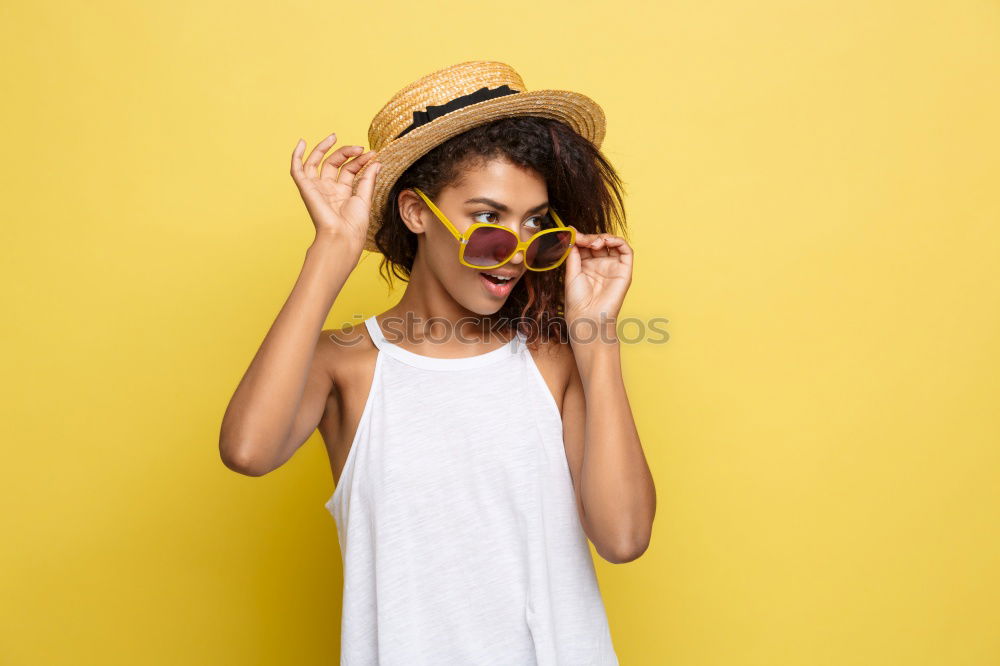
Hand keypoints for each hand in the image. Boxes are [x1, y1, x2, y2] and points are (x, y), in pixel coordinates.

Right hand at [290, 132, 379, 254]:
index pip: (349, 169)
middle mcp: (328, 189)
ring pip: (316, 162)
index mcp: (342, 193)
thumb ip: (369, 178)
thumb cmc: (354, 224)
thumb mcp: (365, 197)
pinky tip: (301, 142)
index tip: (372, 154)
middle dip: (346, 152)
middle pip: (333, 163)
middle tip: (359, 148)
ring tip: (334, 137)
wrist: (343, 236)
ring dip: (324, 148)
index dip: (360, 160)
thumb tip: (376, 161)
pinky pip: (297, 170)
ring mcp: (317, 188)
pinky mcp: (306, 188)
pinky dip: (296, 156)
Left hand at [563, 229, 633, 337]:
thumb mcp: (571, 272)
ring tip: (594, 242)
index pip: (586, 244)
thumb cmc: (577, 299)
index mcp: (586, 265)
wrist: (587, 316)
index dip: (580, 237)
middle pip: (599, 241)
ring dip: (604, 237)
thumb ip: (573, 253)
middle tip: (581, 238)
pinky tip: (606, 241)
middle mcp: (600, 264)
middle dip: (590, 237)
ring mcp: (613, 267)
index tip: (571, 233)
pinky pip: (626, 251)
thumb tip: (571, 234)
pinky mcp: (624, 270)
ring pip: (613, 243)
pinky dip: (618, 241)